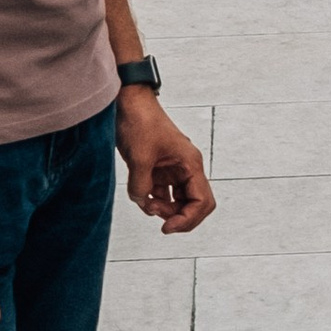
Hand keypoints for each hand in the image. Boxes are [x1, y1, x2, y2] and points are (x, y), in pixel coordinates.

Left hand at [119, 89, 214, 232]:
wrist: (128, 103)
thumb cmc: (141, 121)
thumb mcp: (140, 157)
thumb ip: (141, 186)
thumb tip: (142, 202)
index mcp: (191, 164)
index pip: (202, 202)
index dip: (188, 219)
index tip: (168, 227)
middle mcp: (185, 169)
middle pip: (192, 205)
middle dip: (175, 215)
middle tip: (154, 212)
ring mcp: (171, 170)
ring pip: (175, 201)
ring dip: (161, 208)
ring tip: (144, 201)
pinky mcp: (157, 169)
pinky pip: (160, 193)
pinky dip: (150, 199)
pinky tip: (140, 196)